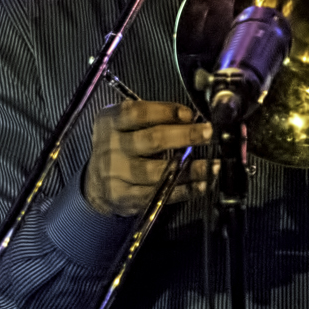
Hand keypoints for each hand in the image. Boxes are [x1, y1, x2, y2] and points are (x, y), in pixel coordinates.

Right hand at [86, 100, 211, 218]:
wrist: (97, 182)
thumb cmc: (120, 147)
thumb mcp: (126, 124)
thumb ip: (153, 118)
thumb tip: (191, 119)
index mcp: (109, 122)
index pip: (136, 113)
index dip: (166, 112)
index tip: (190, 114)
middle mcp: (109, 147)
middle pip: (151, 140)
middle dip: (185, 136)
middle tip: (208, 134)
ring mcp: (115, 174)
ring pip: (157, 172)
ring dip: (190, 168)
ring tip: (212, 165)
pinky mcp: (123, 197)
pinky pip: (157, 194)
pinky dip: (183, 190)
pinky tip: (200, 184)